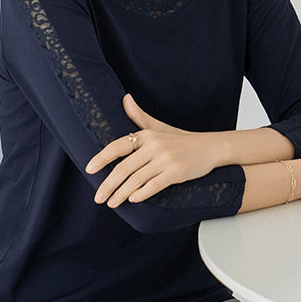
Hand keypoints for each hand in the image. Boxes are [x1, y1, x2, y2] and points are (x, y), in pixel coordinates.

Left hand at [86, 94, 220, 206]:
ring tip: (111, 203)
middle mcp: (154, 146)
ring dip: (121, 194)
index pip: (118, 146)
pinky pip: (154, 185)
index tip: (89, 170)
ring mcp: (165, 160)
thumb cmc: (182, 140)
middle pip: (124, 168)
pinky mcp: (176, 172)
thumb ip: (139, 116)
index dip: (102, 158)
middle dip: (108, 185)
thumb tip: (125, 98)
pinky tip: (132, 200)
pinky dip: (141, 194)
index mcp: (147, 135)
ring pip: (136, 180)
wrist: (210, 147)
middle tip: (98, 197)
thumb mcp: (159, 127)